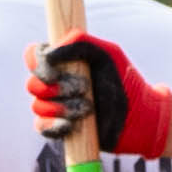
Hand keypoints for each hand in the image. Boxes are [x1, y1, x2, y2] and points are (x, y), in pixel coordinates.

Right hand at [28, 35, 171, 160]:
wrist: (138, 116)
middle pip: (33, 84)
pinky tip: (71, 125)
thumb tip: (49, 54)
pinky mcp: (58, 128)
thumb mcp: (107, 53)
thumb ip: (80, 42)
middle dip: (57, 88)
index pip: (33, 56)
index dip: (38, 63)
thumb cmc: (124, 81)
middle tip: (85, 88)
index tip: (56, 71)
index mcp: (62, 61)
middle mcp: (54, 83)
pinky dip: (54, 125)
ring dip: (63, 107)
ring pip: (38, 106)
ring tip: (88, 108)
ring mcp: (54, 106)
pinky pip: (41, 127)